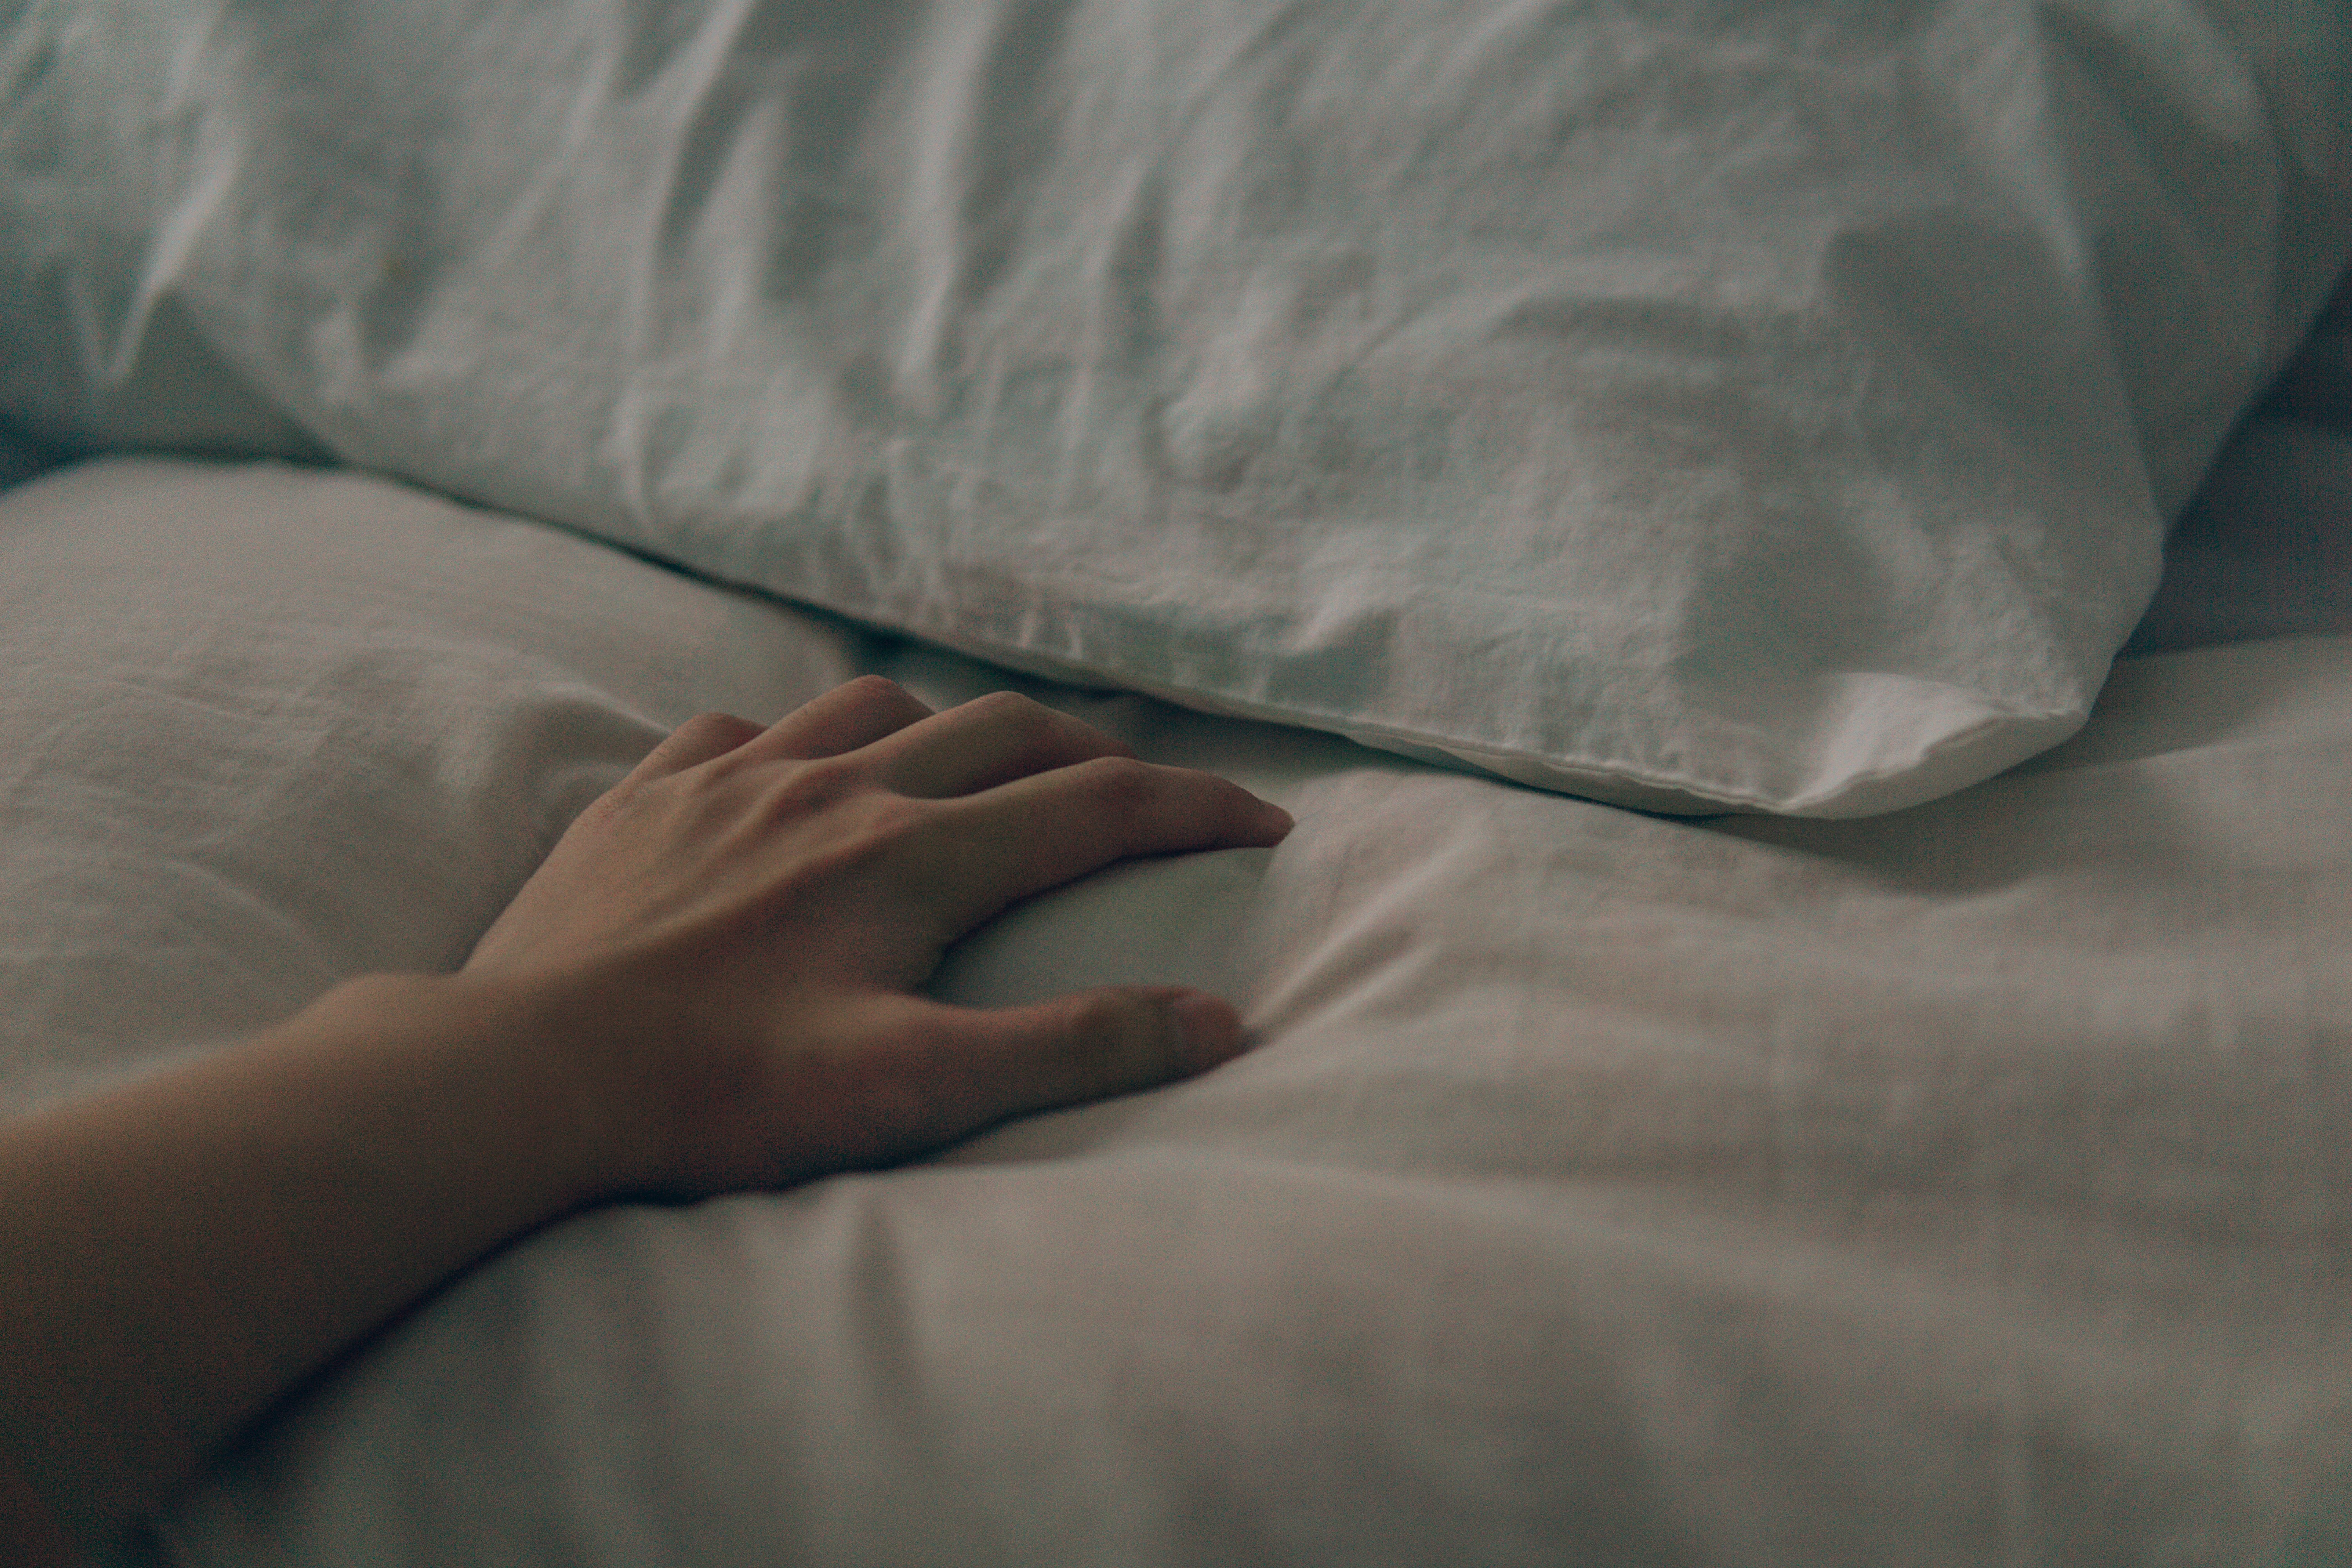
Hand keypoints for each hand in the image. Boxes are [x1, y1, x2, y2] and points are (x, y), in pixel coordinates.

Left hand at [463, 676, 1292, 1198]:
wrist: (518, 1075)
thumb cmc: (715, 1096)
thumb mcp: (912, 1090)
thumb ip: (1070, 1050)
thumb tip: (1216, 1023)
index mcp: (909, 856)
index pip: (1094, 805)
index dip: (1196, 807)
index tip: (1264, 817)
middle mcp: (832, 788)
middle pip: (1003, 731)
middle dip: (1096, 752)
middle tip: (1142, 792)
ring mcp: (732, 777)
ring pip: (878, 707)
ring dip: (953, 728)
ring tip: (979, 768)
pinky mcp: (649, 793)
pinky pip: (743, 725)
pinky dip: (801, 739)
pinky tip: (798, 775)